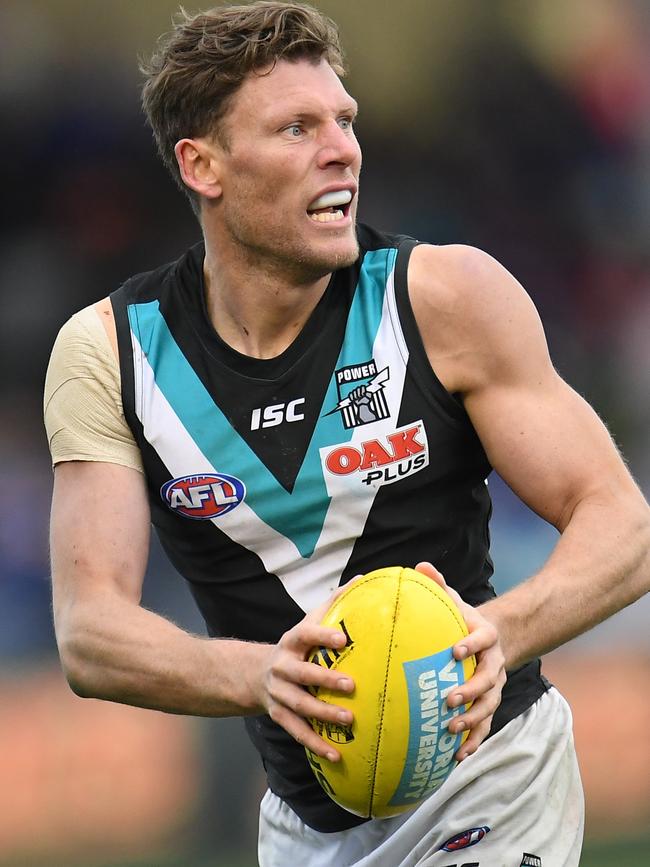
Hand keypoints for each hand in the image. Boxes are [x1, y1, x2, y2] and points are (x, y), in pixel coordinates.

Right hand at [259, 589, 355, 761]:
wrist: (254, 673)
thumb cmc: (297, 645)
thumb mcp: (308, 621)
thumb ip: (334, 603)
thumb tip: (362, 578)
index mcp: (292, 641)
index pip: (306, 634)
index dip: (323, 635)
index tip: (344, 637)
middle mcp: (282, 667)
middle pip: (301, 674)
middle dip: (325, 679)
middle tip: (352, 684)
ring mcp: (278, 693)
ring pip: (299, 705)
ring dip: (323, 714)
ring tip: (349, 720)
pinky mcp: (278, 715)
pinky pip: (297, 732)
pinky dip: (316, 744)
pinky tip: (337, 754)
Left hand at [415, 561, 505, 761]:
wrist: (493, 639)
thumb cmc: (463, 619)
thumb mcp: (454, 601)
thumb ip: (438, 585)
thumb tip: (419, 565)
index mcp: (486, 636)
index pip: (483, 639)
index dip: (471, 645)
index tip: (455, 652)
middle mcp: (494, 663)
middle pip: (489, 680)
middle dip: (471, 691)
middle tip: (449, 700)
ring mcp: (494, 686)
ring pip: (488, 706)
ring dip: (472, 720)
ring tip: (451, 729)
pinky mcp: (489, 705)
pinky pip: (485, 726)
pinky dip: (474, 741)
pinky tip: (458, 756)